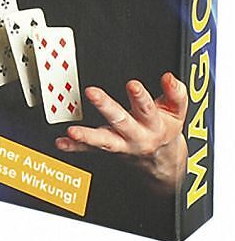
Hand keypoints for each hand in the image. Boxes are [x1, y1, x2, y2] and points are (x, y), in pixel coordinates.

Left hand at [55, 72, 187, 192]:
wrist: (163, 163)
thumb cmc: (165, 130)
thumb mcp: (178, 112)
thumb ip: (176, 93)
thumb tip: (168, 77)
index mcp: (154, 124)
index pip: (147, 108)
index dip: (140, 96)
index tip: (132, 85)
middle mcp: (136, 136)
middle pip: (120, 121)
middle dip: (106, 107)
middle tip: (92, 92)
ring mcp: (120, 146)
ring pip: (103, 141)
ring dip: (86, 136)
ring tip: (72, 130)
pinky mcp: (107, 151)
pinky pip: (89, 151)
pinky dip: (74, 148)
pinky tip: (61, 142)